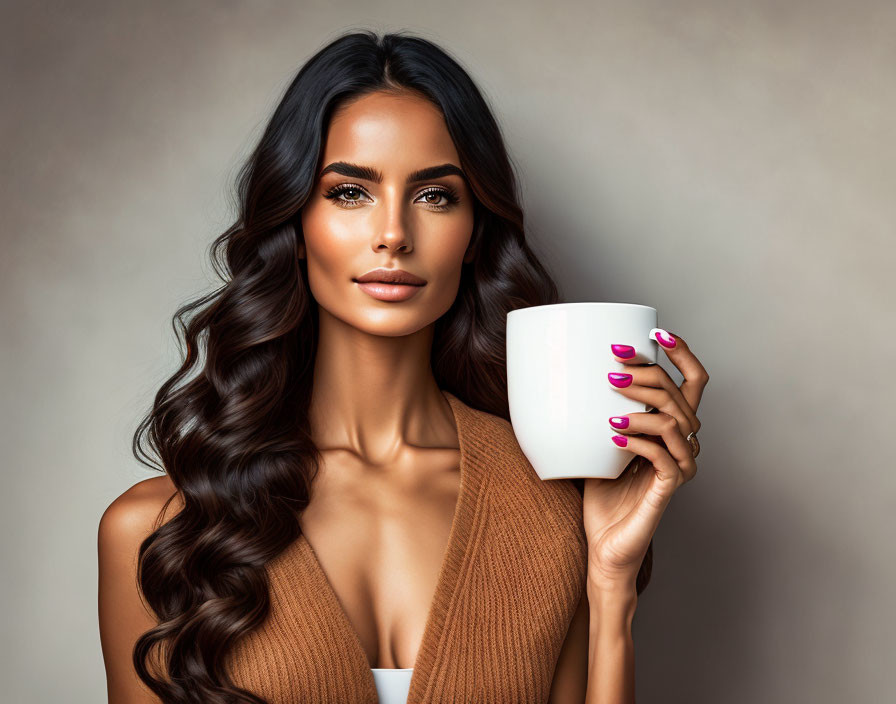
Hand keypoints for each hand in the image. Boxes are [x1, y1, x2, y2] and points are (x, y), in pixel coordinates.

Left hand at [583, 328, 708, 590]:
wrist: (603, 543)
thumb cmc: (601, 492)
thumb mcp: (596, 439)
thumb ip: (598, 409)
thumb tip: (569, 372)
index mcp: (672, 425)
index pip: (692, 381)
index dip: (681, 353)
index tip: (655, 332)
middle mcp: (683, 442)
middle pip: (679, 395)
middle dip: (648, 374)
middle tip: (612, 370)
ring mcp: (679, 465)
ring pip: (674, 422)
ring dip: (641, 407)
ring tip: (609, 409)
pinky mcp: (669, 489)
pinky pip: (664, 457)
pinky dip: (638, 441)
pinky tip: (613, 438)